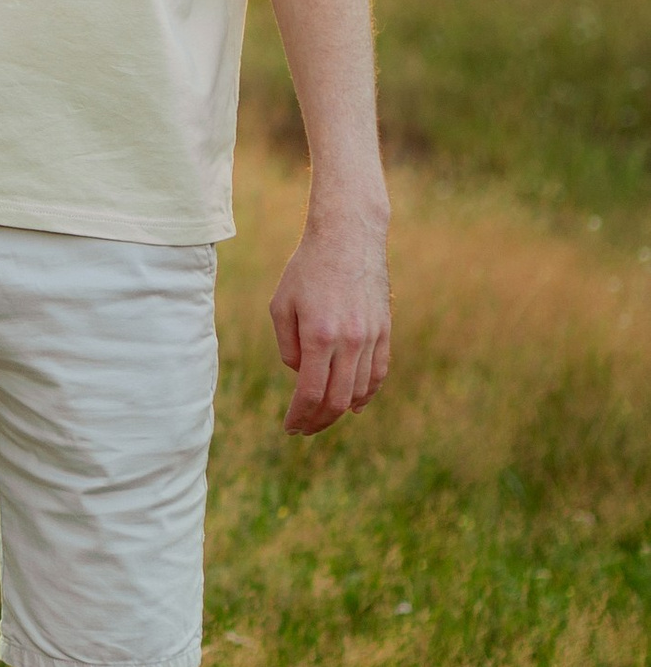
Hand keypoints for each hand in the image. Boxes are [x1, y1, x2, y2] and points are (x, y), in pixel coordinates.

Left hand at [269, 208, 390, 435]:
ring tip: (323, 417)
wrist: (348, 237)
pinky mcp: (385, 330)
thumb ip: (287, 347)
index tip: (289, 427)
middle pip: (337, 400)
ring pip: (360, 391)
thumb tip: (300, 375)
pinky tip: (355, 405)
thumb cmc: (306, 269)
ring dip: (341, 410)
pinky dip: (367, 394)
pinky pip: (379, 373)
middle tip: (304, 429)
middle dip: (318, 421)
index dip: (299, 416)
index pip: (309, 392)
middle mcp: (349, 340)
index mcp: (318, 335)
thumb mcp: (281, 305)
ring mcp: (371, 336)